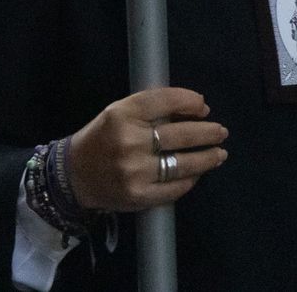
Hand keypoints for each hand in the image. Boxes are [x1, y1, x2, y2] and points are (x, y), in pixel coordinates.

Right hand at [66, 87, 228, 212]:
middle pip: (180, 134)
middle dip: (207, 132)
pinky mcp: (138, 196)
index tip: (204, 107)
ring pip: (182, 163)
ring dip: (207, 158)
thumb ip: (151, 108)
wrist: (74, 175)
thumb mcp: (119, 112)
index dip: (190, 102)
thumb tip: (196, 109)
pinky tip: (197, 174)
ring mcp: (134, 171)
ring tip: (219, 154)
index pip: (165, 100)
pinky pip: (174, 188)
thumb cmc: (103, 138)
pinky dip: (189, 180)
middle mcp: (129, 141)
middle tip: (221, 132)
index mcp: (122, 114)